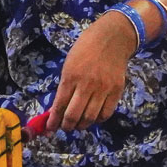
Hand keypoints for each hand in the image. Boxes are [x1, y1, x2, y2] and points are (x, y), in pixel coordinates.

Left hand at [43, 12, 137, 132]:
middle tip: (65, 127)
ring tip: (78, 124)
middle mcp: (86, 85)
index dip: (53, 120)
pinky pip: (106, 113)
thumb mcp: (69, 64)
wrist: (112, 38)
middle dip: (66, 126)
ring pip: (90, 117)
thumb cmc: (86, 48)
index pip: (59, 105)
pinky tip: (93, 116)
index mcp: (71, 76)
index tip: (50, 128)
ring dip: (82, 125)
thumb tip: (58, 107)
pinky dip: (98, 119)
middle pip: (74, 115)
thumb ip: (65, 86)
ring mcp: (103, 89)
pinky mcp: (116, 91)